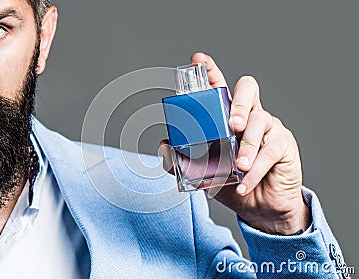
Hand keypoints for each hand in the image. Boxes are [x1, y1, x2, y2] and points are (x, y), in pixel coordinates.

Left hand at [160, 53, 310, 234]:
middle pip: (248, 89)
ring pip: (260, 120)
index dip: (211, 71)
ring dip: (248, 145)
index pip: (220, 87)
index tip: (198, 60)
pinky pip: (270, 151)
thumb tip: (164, 146)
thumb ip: (182, 161)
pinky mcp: (284, 145)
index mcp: (228, 116)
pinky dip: (254, 169)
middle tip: (233, 123)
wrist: (260, 208)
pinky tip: (244, 183)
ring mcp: (269, 128)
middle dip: (239, 101)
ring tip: (238, 165)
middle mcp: (249, 116)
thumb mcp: (203, 173)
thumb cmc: (232, 184)